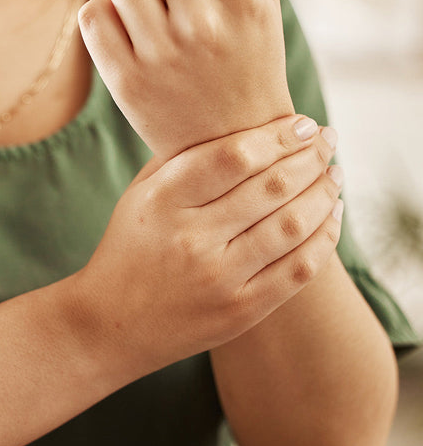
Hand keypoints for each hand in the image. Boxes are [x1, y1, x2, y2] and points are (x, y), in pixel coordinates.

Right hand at [73, 116, 342, 378]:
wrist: (113, 322)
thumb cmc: (130, 246)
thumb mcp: (141, 194)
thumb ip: (183, 160)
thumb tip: (248, 127)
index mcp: (163, 201)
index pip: (234, 157)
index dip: (278, 136)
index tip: (302, 124)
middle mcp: (191, 239)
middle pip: (272, 186)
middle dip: (310, 157)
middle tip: (327, 140)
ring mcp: (219, 278)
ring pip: (293, 225)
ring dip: (324, 192)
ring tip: (333, 175)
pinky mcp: (241, 311)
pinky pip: (300, 269)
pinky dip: (325, 237)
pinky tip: (331, 216)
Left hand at [78, 0, 292, 163]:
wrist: (231, 146)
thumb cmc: (244, 63)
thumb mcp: (255, 5)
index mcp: (250, 3)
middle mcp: (206, 27)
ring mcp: (162, 55)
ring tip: (151, 9)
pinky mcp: (124, 80)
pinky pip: (93, 11)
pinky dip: (106, 13)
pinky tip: (128, 30)